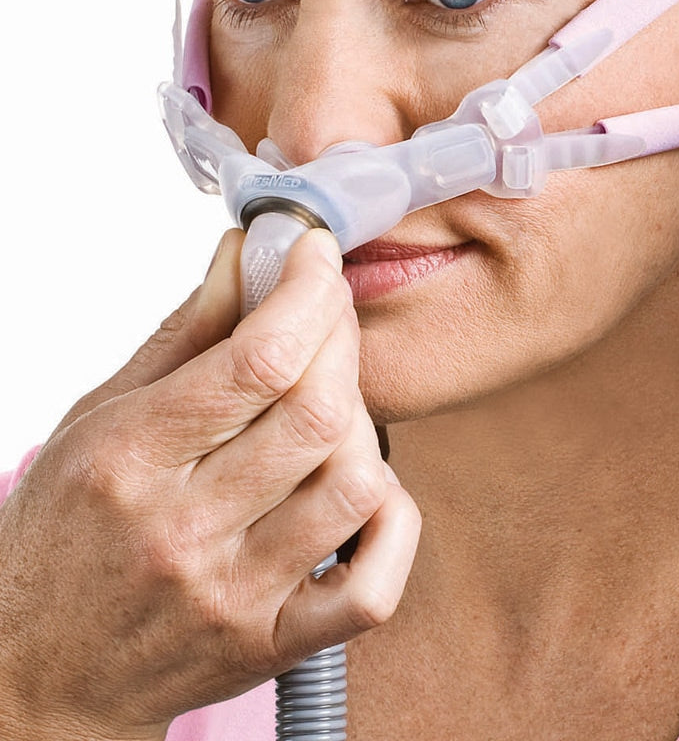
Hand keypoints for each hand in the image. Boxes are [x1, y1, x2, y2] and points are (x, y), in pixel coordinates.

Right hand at [0, 229, 420, 740]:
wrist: (28, 676)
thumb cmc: (62, 535)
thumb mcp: (98, 418)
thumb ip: (185, 332)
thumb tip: (249, 253)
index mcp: (130, 460)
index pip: (257, 360)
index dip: (307, 292)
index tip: (317, 256)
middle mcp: (183, 530)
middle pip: (316, 411)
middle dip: (341, 337)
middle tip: (329, 312)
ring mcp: (233, 594)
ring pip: (355, 483)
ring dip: (362, 424)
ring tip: (331, 406)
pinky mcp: (270, 644)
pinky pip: (372, 586)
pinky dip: (392, 525)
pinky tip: (364, 489)